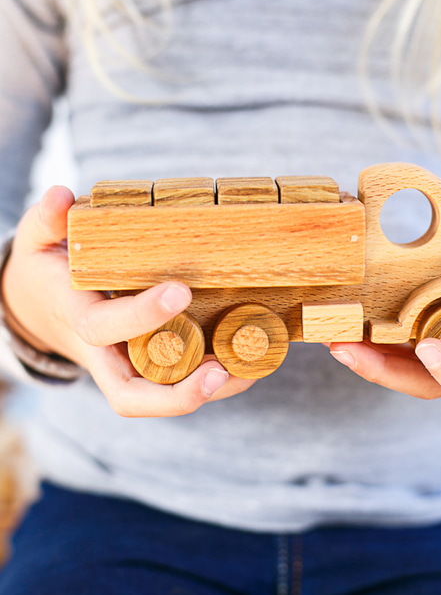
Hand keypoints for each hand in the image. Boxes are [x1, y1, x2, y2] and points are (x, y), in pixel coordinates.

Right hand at [2, 186, 255, 416]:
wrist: (41, 307)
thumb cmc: (47, 269)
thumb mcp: (37, 240)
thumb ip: (48, 218)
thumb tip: (62, 196)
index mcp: (77, 317)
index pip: (103, 326)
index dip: (140, 316)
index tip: (180, 290)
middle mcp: (102, 353)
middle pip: (130, 394)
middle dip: (175, 393)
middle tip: (219, 371)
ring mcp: (126, 364)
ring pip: (161, 398)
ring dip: (207, 392)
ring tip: (250, 370)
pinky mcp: (148, 364)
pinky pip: (178, 384)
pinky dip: (214, 380)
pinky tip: (250, 364)